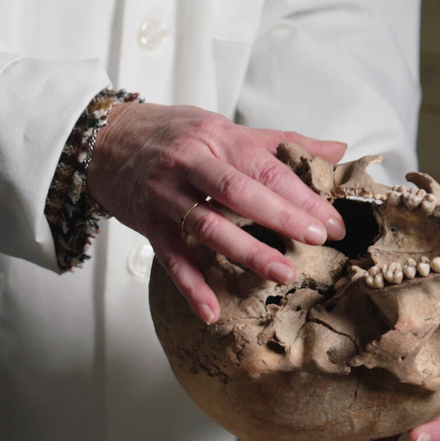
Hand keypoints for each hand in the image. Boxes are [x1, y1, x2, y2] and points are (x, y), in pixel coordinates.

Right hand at [88, 102, 346, 323]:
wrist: (103, 139)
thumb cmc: (172, 134)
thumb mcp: (224, 128)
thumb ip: (280, 143)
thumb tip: (336, 150)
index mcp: (217, 138)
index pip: (267, 168)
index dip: (303, 196)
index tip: (332, 222)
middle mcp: (191, 164)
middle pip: (240, 193)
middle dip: (282, 218)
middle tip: (318, 241)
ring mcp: (166, 196)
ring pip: (209, 226)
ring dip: (247, 253)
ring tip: (283, 274)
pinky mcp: (147, 224)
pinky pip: (172, 259)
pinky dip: (191, 287)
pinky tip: (211, 312)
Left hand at [277, 238, 439, 440]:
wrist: (333, 279)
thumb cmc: (386, 291)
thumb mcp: (414, 274)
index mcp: (414, 378)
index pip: (436, 413)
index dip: (432, 428)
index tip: (417, 437)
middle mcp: (385, 400)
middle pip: (386, 438)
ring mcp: (350, 405)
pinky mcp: (313, 402)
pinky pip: (306, 433)